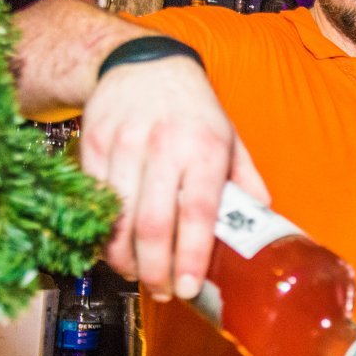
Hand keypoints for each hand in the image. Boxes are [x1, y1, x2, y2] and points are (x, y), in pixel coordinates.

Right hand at [79, 54, 268, 301]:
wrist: (142, 63)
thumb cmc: (194, 110)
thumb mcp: (230, 137)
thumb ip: (245, 181)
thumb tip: (263, 222)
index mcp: (206, 150)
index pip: (198, 213)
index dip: (191, 256)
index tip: (190, 288)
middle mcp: (164, 147)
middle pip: (153, 224)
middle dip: (156, 269)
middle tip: (164, 292)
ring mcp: (124, 145)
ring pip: (119, 218)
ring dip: (125, 258)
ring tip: (139, 276)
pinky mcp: (92, 144)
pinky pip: (95, 201)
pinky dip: (103, 232)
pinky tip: (115, 248)